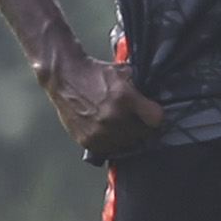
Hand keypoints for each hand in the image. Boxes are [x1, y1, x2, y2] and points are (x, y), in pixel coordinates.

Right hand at [43, 58, 165, 159]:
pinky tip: (106, 130)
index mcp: (124, 97)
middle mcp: (113, 117)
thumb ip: (138, 86)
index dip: (155, 115)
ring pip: (126, 143)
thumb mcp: (121, 72)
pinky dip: (110, 142)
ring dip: (126, 136)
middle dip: (140, 126)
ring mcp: (100, 131)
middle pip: (141, 133)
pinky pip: (109, 148)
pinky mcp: (88, 140)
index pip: (155, 118)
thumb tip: (153, 96)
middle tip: (133, 119)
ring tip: (119, 125)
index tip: (152, 113)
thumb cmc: (95, 72)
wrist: (64, 77)